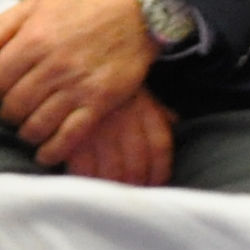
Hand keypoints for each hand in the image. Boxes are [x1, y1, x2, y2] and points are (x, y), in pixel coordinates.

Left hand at [0, 0, 158, 162]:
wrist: (134, 17)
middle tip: (12, 112)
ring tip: (27, 130)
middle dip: (7, 114)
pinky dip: (52, 151)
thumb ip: (2, 24)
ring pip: (37, 125)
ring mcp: (77, 87)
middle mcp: (53, 66)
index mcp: (34, 40)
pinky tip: (44, 154)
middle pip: (14, 106)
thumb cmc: (82, 9)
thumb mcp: (38, 3)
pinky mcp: (98, 103)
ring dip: (26, 133)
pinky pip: (69, 136)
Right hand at [59, 86, 174, 187]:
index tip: (155, 182)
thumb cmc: (109, 79)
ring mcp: (100, 131)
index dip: (160, 171)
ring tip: (113, 190)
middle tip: (132, 190)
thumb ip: (157, 106)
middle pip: (137, 166)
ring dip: (115, 187)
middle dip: (136, 184)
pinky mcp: (74, 137)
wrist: (77, 58)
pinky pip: (84, 169)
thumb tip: (174, 120)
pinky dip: (88, 180)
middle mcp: (125, 122)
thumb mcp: (137, 86)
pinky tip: (89, 181)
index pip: (160, 147)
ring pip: (113, 172)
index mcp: (144, 109)